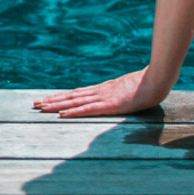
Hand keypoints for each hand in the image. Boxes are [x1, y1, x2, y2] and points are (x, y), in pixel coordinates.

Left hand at [34, 68, 169, 117]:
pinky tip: (62, 115)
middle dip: (52, 101)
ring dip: (57, 105)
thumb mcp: (134, 88)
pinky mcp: (110, 104)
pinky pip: (88, 109)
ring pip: (75, 102)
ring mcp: (104, 98)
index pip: (78, 93)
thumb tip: (124, 94)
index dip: (61, 97)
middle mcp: (101, 92)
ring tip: (41, 108)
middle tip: (35, 104)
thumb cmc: (150, 84)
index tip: (47, 99)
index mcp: (105, 89)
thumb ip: (126, 90)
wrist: (159, 79)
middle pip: (72, 97)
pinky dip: (73, 112)